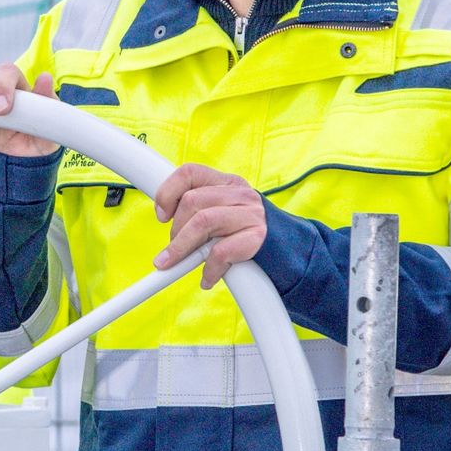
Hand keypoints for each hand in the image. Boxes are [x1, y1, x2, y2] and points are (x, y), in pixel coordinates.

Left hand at [152, 164, 266, 288]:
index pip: (189, 172)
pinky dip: (208, 269)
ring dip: (181, 248)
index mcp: (227, 182)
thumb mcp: (223, 214)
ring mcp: (251, 214)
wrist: (289, 250)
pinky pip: (220, 252)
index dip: (168, 192)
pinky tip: (207, 278)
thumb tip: (163, 220)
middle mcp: (240, 193)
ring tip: (176, 265)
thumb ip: (199, 211)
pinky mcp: (258, 238)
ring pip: (202, 222)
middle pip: (191, 201)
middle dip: (175, 230)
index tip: (161, 216)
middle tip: (174, 250)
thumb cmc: (245, 234)